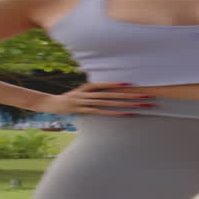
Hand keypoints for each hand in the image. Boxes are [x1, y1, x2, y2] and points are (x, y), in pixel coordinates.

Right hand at [31, 82, 155, 115]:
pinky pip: (102, 112)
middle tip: (147, 96)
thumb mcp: (81, 91)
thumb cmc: (69, 98)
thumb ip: (94, 90)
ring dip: (128, 104)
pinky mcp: (84, 110)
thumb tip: (107, 90)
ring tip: (141, 106)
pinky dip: (115, 113)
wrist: (52, 103)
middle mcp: (90, 92)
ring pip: (111, 102)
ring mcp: (87, 101)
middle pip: (115, 94)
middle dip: (132, 95)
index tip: (136, 86)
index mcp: (90, 86)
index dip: (122, 86)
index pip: (109, 85)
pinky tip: (127, 114)